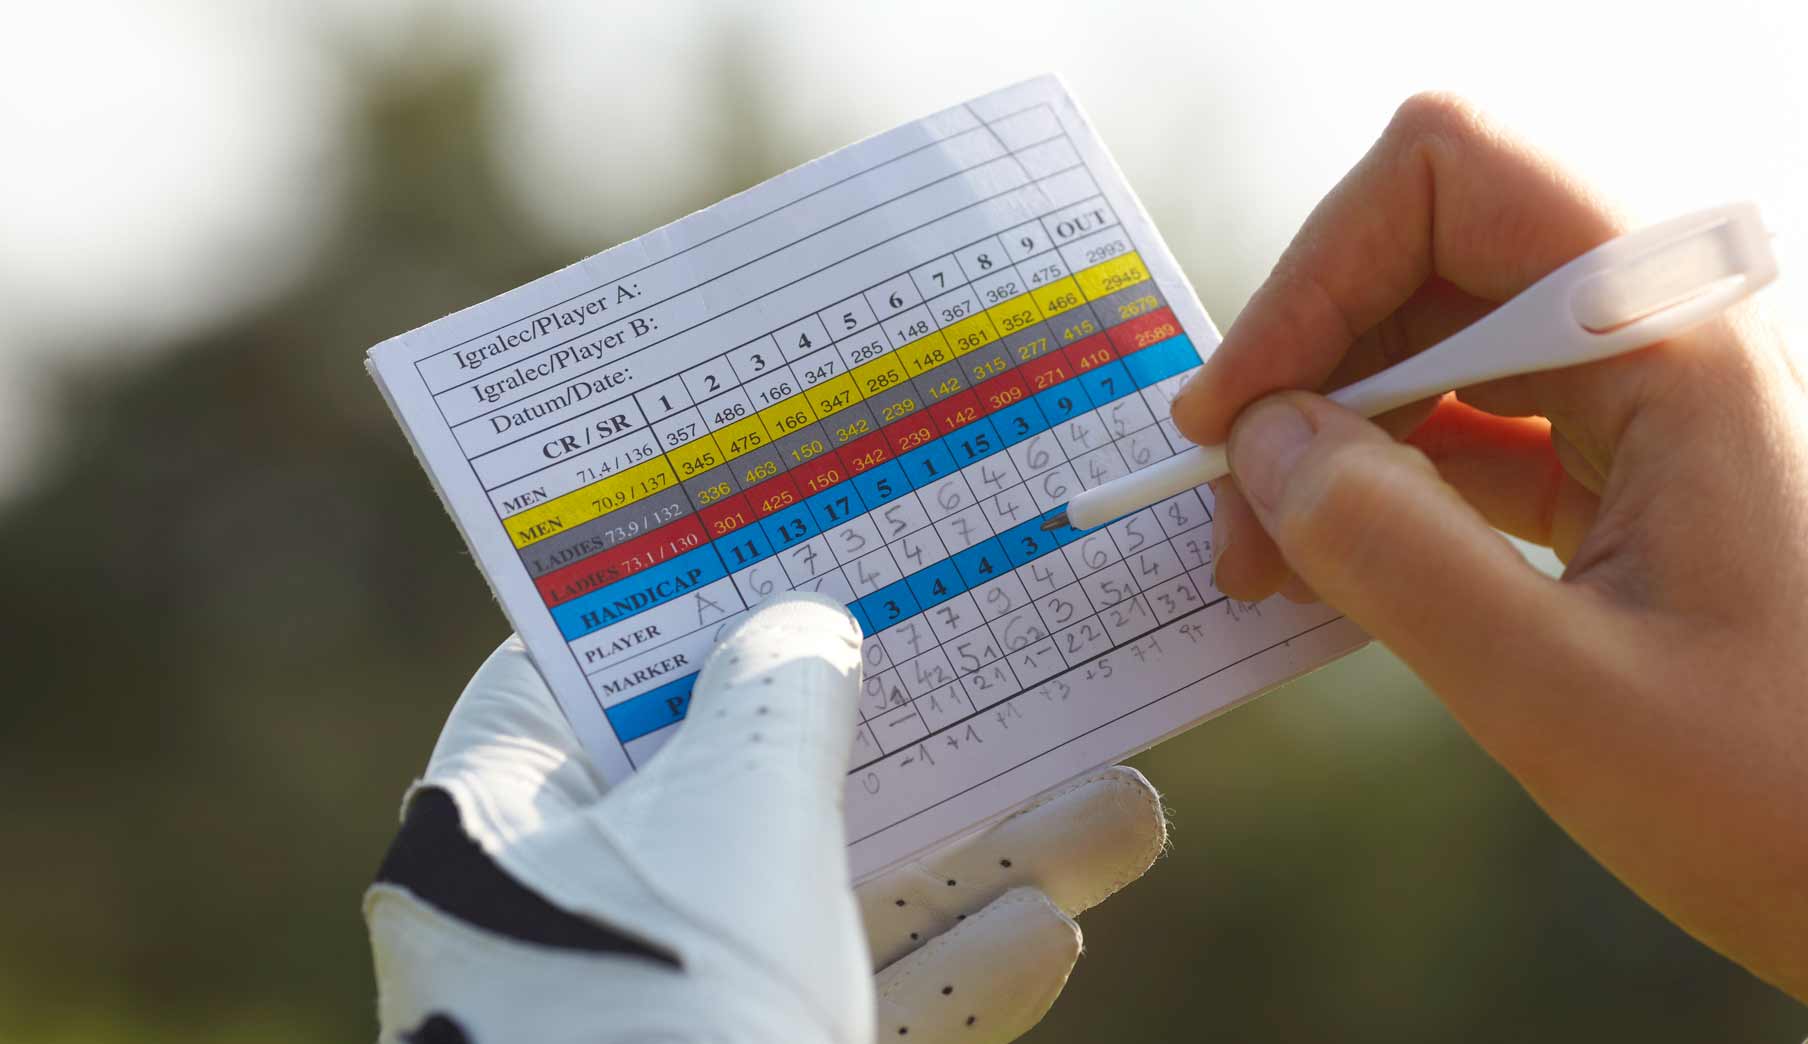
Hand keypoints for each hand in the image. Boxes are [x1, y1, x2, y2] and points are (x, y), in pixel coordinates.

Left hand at [366, 592, 1163, 1042]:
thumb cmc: (665, 1011)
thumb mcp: (736, 814)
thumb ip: (779, 698)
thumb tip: (804, 630)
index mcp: (510, 820)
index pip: (590, 664)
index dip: (691, 592)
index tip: (799, 533)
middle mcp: (576, 910)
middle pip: (752, 775)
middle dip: (899, 726)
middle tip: (995, 646)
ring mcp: (666, 1008)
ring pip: (835, 898)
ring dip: (977, 854)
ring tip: (1121, 801)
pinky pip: (857, 1001)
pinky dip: (953, 970)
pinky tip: (1056, 923)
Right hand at [1171, 92, 1807, 1013]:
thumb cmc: (1794, 797)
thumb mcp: (1562, 695)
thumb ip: (1393, 555)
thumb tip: (1262, 448)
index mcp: (1680, 342)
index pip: (1453, 178)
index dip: (1314, 272)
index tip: (1236, 412)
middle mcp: (1671, 334)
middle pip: (1431, 254)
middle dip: (1309, 366)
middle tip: (1233, 507)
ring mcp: (1656, 395)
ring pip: (1442, 339)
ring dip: (1337, 429)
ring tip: (1271, 553)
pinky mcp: (1635, 461)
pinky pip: (1477, 420)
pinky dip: (1389, 476)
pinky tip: (1339, 560)